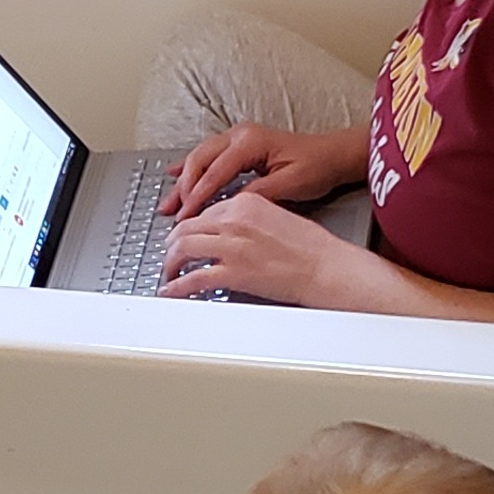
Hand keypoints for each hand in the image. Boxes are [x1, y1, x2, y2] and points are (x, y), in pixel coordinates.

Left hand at [161, 193, 351, 304]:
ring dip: (170, 262)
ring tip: (169, 271)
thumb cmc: (310, 246)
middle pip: (186, 227)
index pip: (204, 210)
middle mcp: (234, 220)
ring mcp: (231, 247)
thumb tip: (228, 228)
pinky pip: (193, 279)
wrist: (325, 267)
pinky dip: (176, 286)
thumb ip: (248, 218)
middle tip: (170, 253)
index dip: (190, 225)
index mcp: (245, 203)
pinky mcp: (233, 273)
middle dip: (173, 242)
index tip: (186, 234)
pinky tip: (171, 290)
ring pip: (183, 249)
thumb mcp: (276, 215)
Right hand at [162, 125, 361, 219]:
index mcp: (250, 142)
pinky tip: (174, 173)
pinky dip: (190, 166)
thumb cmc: (316, 167)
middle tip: (174, 213)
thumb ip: (258, 194)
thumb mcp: (289, 185)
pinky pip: (208, 154)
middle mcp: (240, 135)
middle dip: (184, 188)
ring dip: (183, 180)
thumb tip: (232, 206)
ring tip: (168, 202)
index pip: (216, 172)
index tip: (187, 216)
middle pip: (201, 161)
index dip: (199, 196)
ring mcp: (238, 138)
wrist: (332, 155)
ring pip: (200, 157)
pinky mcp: (240, 146)